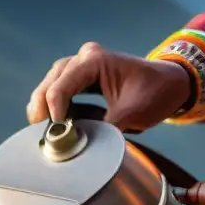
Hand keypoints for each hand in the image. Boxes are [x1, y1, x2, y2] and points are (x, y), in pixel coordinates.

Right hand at [26, 42, 192, 130]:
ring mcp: (84, 65)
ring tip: (37, 121)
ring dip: (44, 101)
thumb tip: (84, 147)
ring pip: (54, 80)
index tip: (57, 129)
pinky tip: (49, 118)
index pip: (64, 83)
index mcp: (97, 61)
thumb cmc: (155, 93)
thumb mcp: (132, 113)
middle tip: (34, 123)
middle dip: (42, 101)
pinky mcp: (84, 77)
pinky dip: (54, 102)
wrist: (170, 85)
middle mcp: (87, 57)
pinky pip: (62, 86)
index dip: (55, 107)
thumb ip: (105, 128)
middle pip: (54, 78)